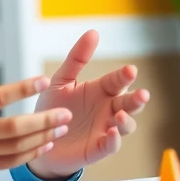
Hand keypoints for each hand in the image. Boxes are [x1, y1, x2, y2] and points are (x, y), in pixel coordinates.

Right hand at [0, 55, 72, 180]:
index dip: (23, 88)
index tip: (43, 81)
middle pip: (14, 127)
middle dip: (44, 121)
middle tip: (64, 113)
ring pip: (14, 148)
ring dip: (41, 139)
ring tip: (60, 129)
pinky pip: (5, 163)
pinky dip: (26, 155)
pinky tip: (41, 145)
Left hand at [25, 30, 149, 180]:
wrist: (37, 137)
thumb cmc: (53, 107)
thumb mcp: (61, 80)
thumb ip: (76, 58)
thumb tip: (93, 32)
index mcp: (100, 90)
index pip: (117, 80)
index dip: (124, 76)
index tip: (130, 70)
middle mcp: (107, 109)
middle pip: (129, 103)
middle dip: (137, 99)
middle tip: (142, 94)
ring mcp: (105, 129)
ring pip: (126, 125)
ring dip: (127, 121)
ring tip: (120, 115)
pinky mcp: (97, 148)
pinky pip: (111, 145)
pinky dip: (114, 140)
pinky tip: (112, 133)